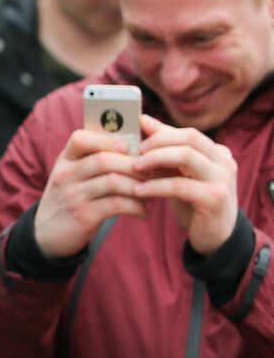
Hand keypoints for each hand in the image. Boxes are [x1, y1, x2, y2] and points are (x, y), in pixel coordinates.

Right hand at [33, 129, 145, 259]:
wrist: (46, 234)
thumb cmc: (70, 199)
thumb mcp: (72, 176)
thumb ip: (93, 160)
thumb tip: (136, 149)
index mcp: (65, 160)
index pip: (80, 139)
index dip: (107, 140)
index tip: (129, 147)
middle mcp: (65, 175)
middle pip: (104, 160)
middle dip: (134, 165)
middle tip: (154, 172)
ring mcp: (73, 195)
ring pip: (113, 182)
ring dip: (140, 186)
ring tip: (153, 192)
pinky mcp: (82, 215)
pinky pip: (116, 205)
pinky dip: (136, 207)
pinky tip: (144, 211)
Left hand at [132, 114, 238, 255]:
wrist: (214, 237)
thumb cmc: (193, 202)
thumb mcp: (178, 174)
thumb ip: (164, 150)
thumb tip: (142, 120)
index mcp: (217, 152)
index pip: (187, 133)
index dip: (159, 132)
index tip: (134, 137)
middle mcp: (224, 161)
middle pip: (188, 139)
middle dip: (156, 143)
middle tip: (133, 151)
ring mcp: (222, 179)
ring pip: (185, 157)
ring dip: (155, 159)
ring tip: (133, 168)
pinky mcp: (214, 198)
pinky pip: (180, 185)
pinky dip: (156, 186)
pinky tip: (138, 190)